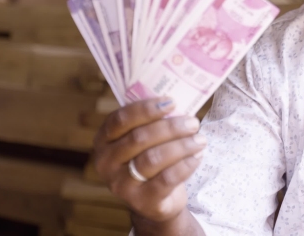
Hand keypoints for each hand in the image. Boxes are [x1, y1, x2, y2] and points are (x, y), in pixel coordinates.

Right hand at [93, 97, 206, 223]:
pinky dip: (185, 165)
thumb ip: (151, 122)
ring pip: (153, 158)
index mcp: (103, 140)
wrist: (153, 200)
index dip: (146, 108)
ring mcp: (121, 185)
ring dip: (182, 146)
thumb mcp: (143, 140)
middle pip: (140, 138)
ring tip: (200, 140)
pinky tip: (197, 157)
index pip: (120, 119)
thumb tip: (176, 102)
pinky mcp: (142, 201)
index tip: (171, 102)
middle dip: (171, 128)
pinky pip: (167, 179)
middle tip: (193, 122)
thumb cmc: (149, 158)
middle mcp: (106, 163)